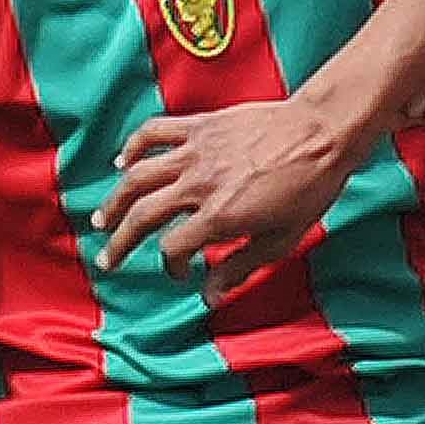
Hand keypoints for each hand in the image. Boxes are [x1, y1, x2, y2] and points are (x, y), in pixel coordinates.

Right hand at [98, 96, 358, 297]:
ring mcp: (196, 152)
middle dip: (120, 242)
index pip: (173, 249)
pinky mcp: (199, 126)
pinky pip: (154, 133)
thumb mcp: (281, 240)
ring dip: (114, 200)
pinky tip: (123, 163)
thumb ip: (239, 267)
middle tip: (108, 259)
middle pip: (142, 216)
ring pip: (138, 177)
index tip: (182, 273)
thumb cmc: (309, 187)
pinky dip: (133, 147)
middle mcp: (200, 185)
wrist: (322, 132)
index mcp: (220, 216)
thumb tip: (210, 297)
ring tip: (101, 219)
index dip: (172, 266)